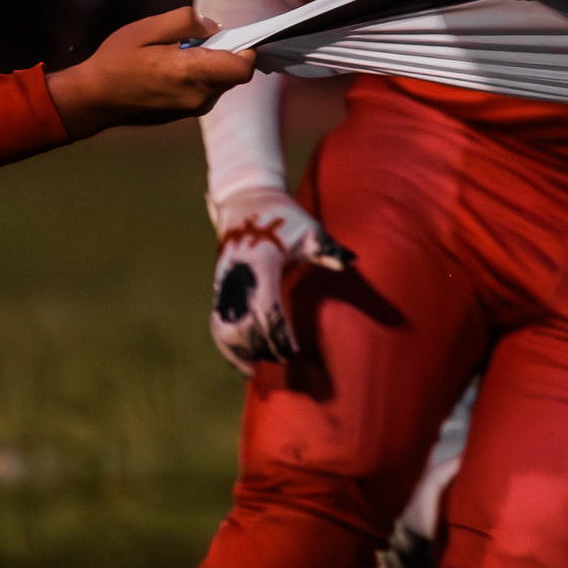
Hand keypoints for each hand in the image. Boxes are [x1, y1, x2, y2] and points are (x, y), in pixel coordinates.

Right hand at [50, 7, 255, 136]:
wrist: (93, 99)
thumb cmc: (116, 60)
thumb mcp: (148, 28)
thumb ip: (186, 21)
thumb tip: (213, 27)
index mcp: (192, 74)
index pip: (243, 68)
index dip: (246, 49)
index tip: (232, 35)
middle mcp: (198, 97)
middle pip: (233, 73)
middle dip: (223, 53)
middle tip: (194, 39)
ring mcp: (192, 109)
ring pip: (220, 82)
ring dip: (209, 65)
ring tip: (176, 53)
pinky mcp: (184, 114)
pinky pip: (205, 91)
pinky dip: (198, 76)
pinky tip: (171, 67)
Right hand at [208, 187, 350, 367]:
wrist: (245, 202)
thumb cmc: (283, 215)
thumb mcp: (308, 229)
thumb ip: (325, 249)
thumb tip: (348, 261)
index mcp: (261, 262)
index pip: (266, 306)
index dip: (278, 332)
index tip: (293, 352)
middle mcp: (237, 277)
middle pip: (244, 324)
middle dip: (263, 347)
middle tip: (287, 361)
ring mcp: (224, 285)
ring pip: (225, 328)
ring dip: (244, 351)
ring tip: (265, 365)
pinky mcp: (219, 290)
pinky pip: (218, 324)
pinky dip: (229, 347)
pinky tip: (246, 362)